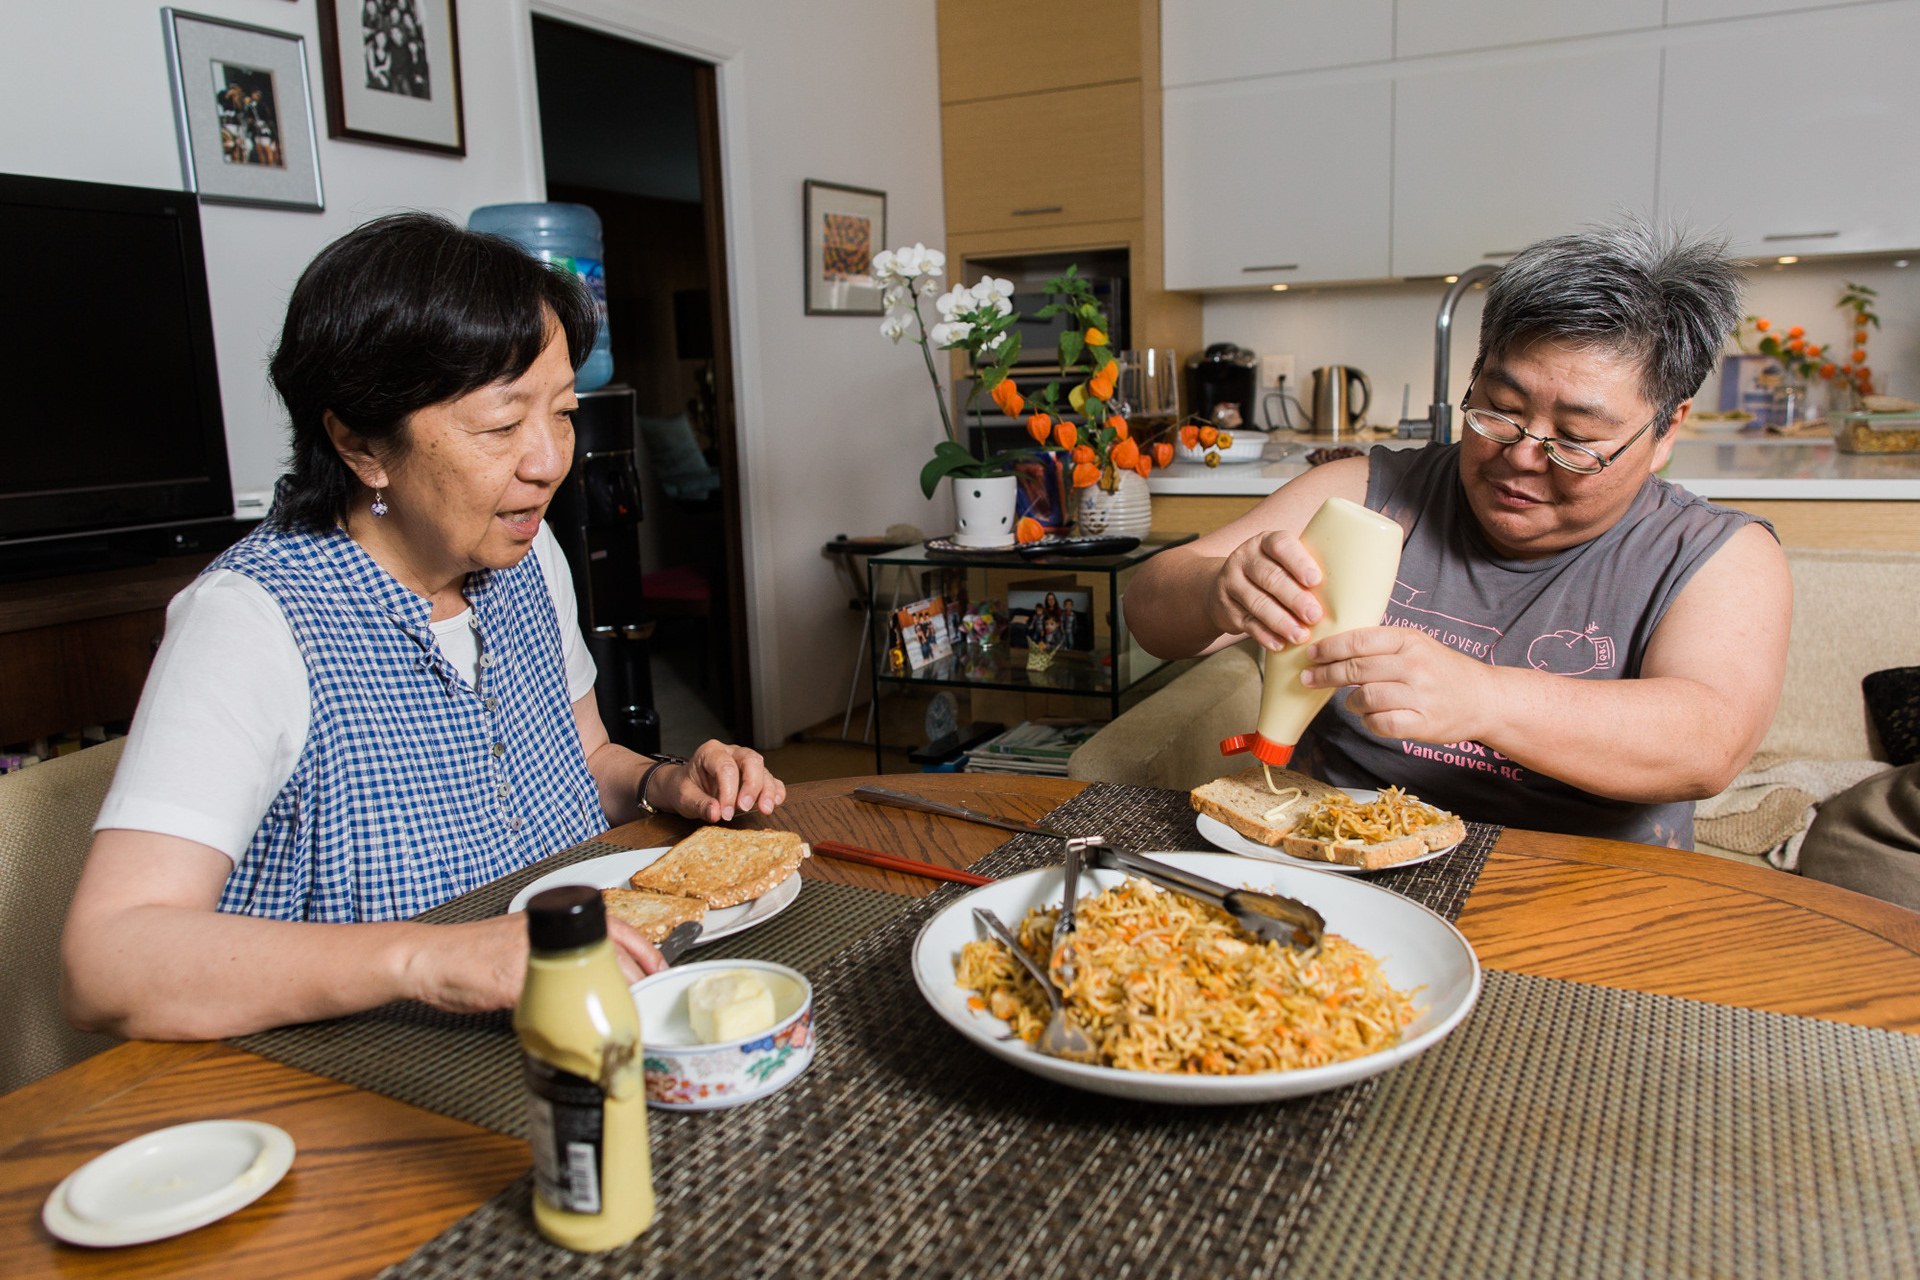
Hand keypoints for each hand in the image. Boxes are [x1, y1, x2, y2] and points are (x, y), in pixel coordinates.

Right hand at [402, 913, 666, 1013]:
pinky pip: (551, 1002)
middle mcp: (549, 934)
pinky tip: (578, 1030)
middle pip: (612, 954)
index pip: (617, 928)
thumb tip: (596, 974)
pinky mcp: (513, 981)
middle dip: (636, 981)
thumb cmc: (474, 954)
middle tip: (649, 1001)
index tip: (662, 968)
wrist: (429, 958)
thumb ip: (559, 952)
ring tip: (620, 1017)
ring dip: (610, 998)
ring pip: (590, 975)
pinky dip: (569, 1018)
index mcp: (555, 921)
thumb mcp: (527, 941)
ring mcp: (532, 956)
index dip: (646, 950)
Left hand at [656, 740, 787, 821]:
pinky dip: (775, 790)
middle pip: (751, 760)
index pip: (725, 767)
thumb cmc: (684, 787)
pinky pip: (771, 778)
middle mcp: (731, 753)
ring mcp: (744, 762)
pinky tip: (775, 802)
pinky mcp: (754, 775)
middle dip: (752, 785)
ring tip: (765, 809)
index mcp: (710, 752)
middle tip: (745, 807)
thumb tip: (716, 812)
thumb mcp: (684, 797)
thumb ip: (699, 804)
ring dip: (767, 790)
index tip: (725, 814)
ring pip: (763, 769)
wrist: (686, 787)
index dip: (728, 791)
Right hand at [1205, 530, 1326, 649]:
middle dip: (1294, 598)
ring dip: (1281, 621)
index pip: (1280, 545)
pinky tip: (1280, 644)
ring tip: (1301, 635)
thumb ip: (1307, 566)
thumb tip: (1356, 584)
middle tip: (1315, 615)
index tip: (1315, 580)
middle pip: (1270, 577)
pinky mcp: (1226, 609)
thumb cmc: (1270, 573)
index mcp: (1265, 542)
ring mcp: (1232, 584)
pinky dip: (1265, 635)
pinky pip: (1247, 623)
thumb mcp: (1282, 561)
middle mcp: (1245, 559)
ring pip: (1257, 603)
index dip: (1298, 562)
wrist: (1223, 586)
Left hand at [1300, 626, 1492, 744]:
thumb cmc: (1442, 671)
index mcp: (1409, 641)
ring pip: (1364, 698)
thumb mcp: (1417, 645)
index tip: (1311, 654)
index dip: (1330, 648)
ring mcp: (1419, 695)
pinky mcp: (1423, 723)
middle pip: (1356, 670)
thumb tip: (1334, 647)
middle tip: (1308, 678)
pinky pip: (1380, 723)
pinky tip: (1372, 716)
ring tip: (1351, 701)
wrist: (1484, 698)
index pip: (1359, 641)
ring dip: (1350, 702)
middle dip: (1325, 674)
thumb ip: (1381, 645)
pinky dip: (1369, 721)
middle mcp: (1414, 665)